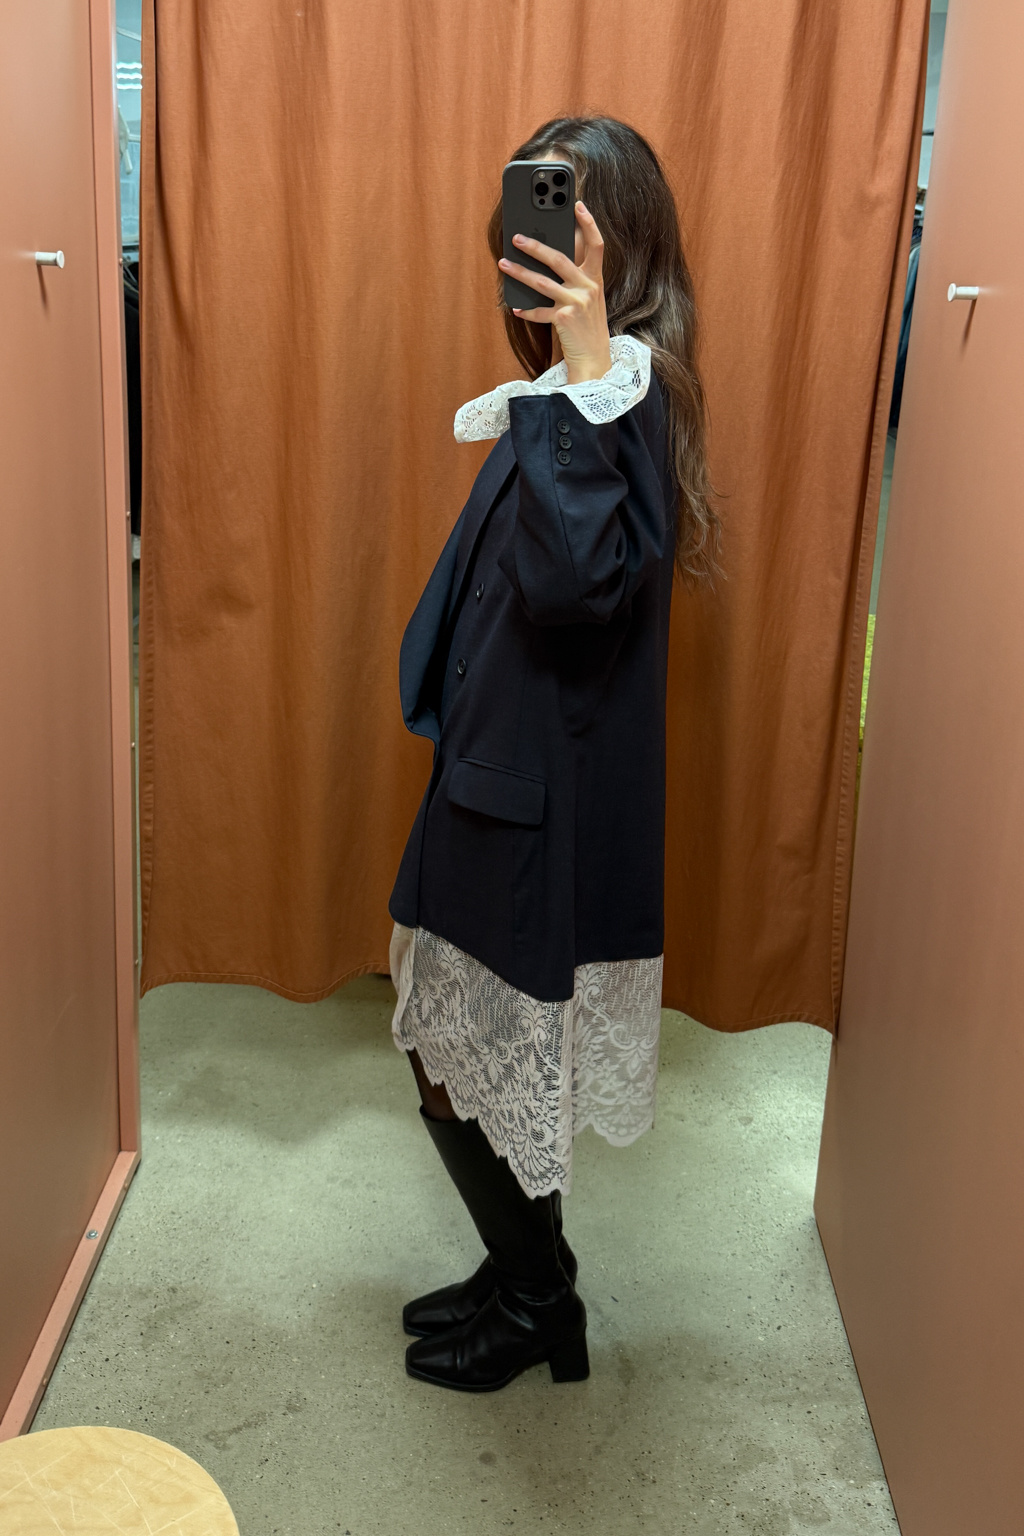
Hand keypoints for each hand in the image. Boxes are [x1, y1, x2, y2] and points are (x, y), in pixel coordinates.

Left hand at [498, 202, 611, 383]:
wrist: (593, 359)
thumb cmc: (587, 326)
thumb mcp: (588, 298)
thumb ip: (576, 278)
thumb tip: (550, 255)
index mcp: (596, 279)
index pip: (597, 245)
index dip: (588, 223)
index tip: (577, 204)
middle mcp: (589, 288)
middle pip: (560, 258)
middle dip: (536, 246)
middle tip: (516, 237)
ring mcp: (577, 303)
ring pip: (542, 282)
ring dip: (520, 272)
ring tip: (503, 263)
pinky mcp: (565, 319)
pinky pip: (539, 311)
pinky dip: (526, 310)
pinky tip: (514, 307)